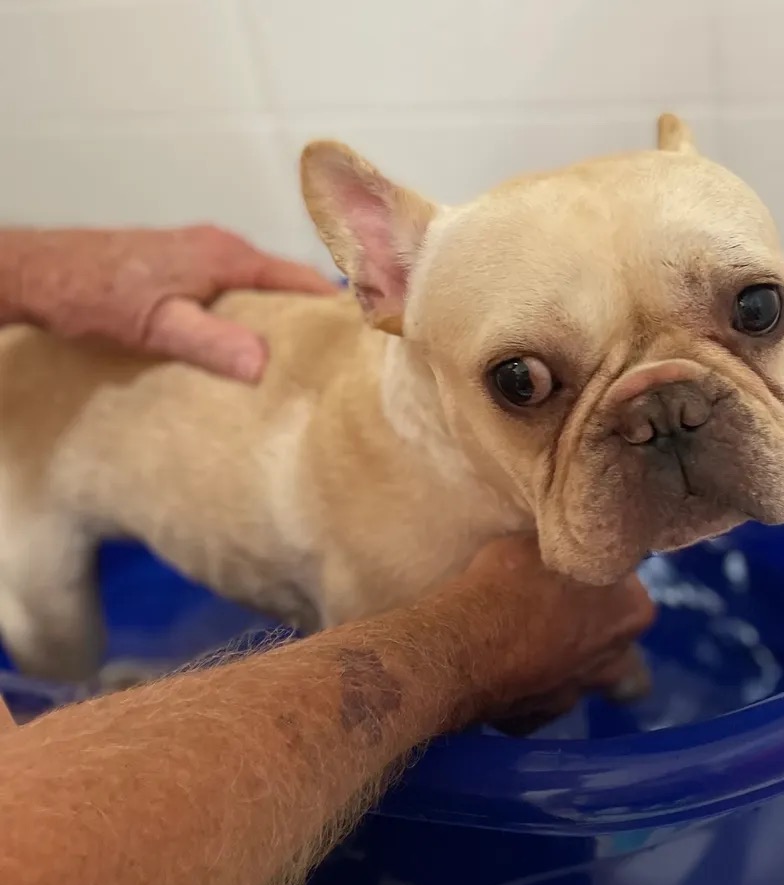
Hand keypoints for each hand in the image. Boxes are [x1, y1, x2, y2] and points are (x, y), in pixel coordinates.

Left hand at [5, 226, 336, 382]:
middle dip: (316, 311)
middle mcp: (221, 246)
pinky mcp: (185, 264)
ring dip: (283, 313)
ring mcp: (203, 252)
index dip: (337, 304)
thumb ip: (210, 342)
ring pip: (262, 284)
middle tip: (342, 354)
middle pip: (287, 280)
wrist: (39, 272)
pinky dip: (256, 309)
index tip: (367, 333)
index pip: (301, 277)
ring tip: (306, 353)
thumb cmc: (93, 295)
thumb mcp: (155, 326)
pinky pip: (238, 286)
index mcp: (227, 256)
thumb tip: (264, 362)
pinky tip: (253, 338)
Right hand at [443, 536, 656, 734]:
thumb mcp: (543, 542)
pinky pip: (533, 702)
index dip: (599, 578)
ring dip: (559, 665)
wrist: (462, 646)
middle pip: (613, 644)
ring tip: (525, 644)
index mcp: (631, 612)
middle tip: (558, 610)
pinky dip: (520, 689)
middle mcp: (615, 661)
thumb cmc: (509, 582)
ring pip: (577, 680)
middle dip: (591, 630)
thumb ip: (569, 552)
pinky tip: (496, 670)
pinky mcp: (534, 722)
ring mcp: (576, 696)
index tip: (573, 571)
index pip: (629, 591)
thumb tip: (569, 547)